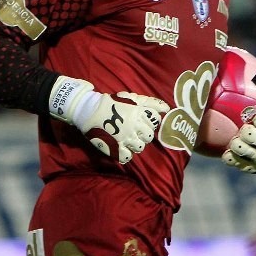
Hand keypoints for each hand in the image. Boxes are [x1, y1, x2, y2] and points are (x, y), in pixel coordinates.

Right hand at [49, 76, 168, 163]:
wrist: (88, 110)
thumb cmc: (112, 103)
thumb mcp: (132, 98)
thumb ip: (150, 103)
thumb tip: (167, 109)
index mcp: (138, 113)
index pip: (155, 121)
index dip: (150, 121)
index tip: (141, 120)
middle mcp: (134, 126)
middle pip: (149, 136)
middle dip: (143, 133)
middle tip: (133, 130)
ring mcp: (125, 138)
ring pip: (140, 147)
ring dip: (135, 144)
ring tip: (126, 138)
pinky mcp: (115, 149)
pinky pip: (127, 157)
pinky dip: (125, 154)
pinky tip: (120, 147)